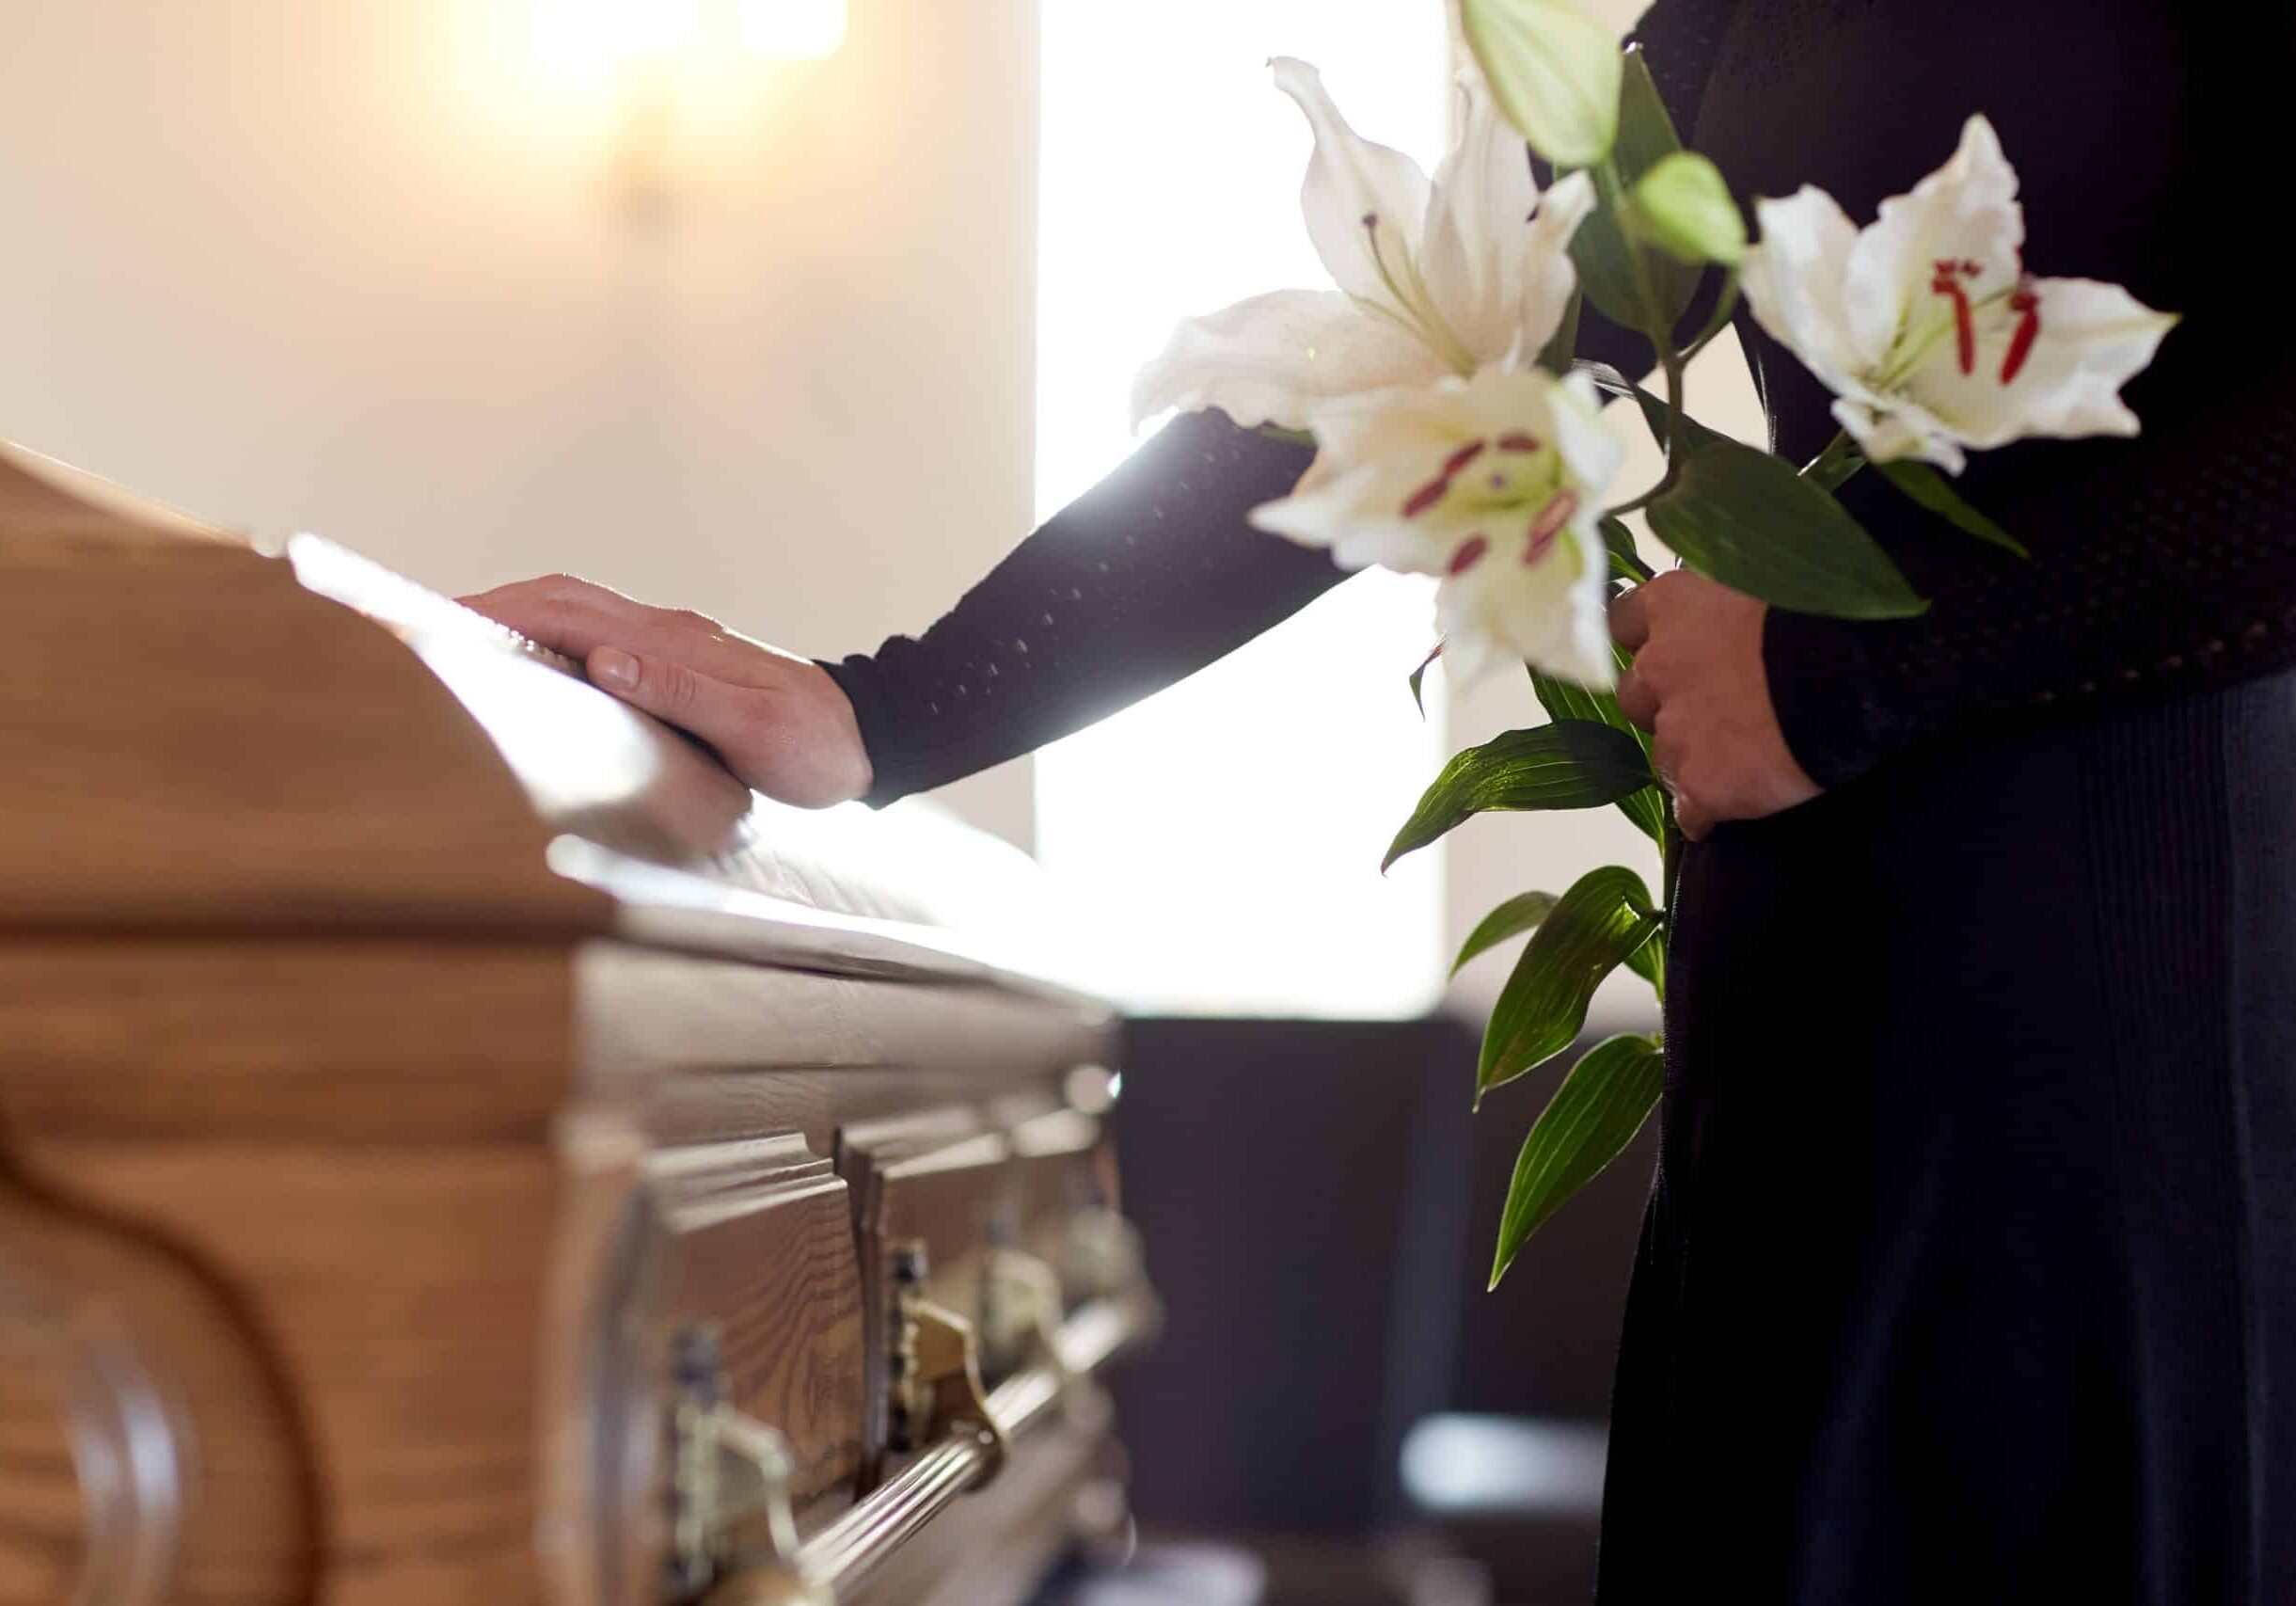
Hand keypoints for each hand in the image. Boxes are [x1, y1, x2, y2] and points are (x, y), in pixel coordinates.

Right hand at [459, 574, 872, 808]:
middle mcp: (666, 634)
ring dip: (518, 622)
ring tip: (458, 645)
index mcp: (673, 642)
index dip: (500, 611)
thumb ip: (682, 693)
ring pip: (577, 617)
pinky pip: (599, 643)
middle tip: (422, 627)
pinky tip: (530, 671)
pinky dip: (551, 645)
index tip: (438, 618)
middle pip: (561, 601)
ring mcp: (672, 647)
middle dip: (491, 608)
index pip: (567, 610)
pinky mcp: (679, 668)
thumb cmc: (816, 746)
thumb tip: (604, 660)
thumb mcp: (755, 730)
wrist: (871, 741)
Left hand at [1609, 569, 1819, 840]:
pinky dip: (1706, 813)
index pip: (1625, 622)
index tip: (1670, 648)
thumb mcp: (1769, 577)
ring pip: (1663, 757)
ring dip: (1689, 760)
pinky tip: (1733, 811)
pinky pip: (1690, 812)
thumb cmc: (1828, 606)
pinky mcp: (1702, 786)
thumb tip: (1739, 611)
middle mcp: (1660, 667)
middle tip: (1714, 710)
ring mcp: (1677, 731)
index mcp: (1674, 605)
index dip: (1648, 641)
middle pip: (1635, 695)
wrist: (1855, 667)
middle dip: (1663, 705)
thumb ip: (1734, 599)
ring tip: (1737, 764)